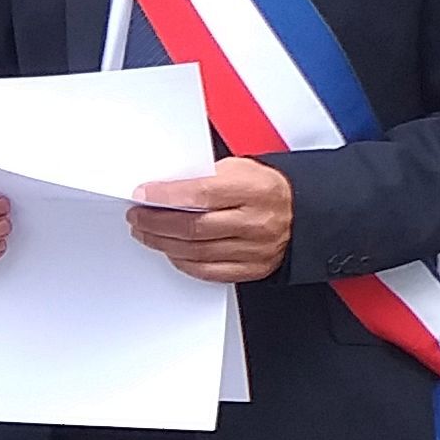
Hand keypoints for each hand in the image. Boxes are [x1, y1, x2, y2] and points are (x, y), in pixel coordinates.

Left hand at [128, 158, 293, 283]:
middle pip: (194, 228)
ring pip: (197, 252)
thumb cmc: (266, 188)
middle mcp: (255, 221)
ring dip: (164, 243)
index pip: (201, 194)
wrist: (301, 212)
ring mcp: (254, 248)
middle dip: (157, 223)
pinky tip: (171, 251)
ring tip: (147, 233)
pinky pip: (209, 271)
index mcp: (253, 189)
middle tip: (138, 216)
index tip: (143, 194)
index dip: (166, 196)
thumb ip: (204, 177)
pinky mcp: (252, 268)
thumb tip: (164, 188)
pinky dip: (184, 262)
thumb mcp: (239, 168)